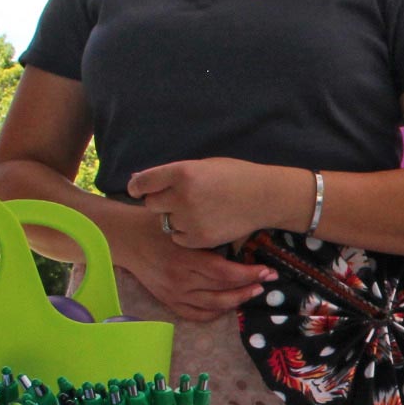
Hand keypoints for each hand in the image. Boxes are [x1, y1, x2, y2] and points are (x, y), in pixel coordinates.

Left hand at [126, 157, 299, 249]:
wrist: (265, 197)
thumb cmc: (235, 175)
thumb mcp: (203, 166)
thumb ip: (172, 174)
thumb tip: (138, 181)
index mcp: (182, 173)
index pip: (142, 183)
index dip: (138, 187)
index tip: (140, 190)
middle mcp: (182, 197)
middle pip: (151, 204)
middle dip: (161, 202)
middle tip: (178, 200)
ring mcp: (191, 220)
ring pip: (165, 222)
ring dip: (175, 218)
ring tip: (196, 211)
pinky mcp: (199, 238)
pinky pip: (178, 237)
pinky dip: (186, 233)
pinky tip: (202, 222)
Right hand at [129, 230, 275, 322]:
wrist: (127, 238)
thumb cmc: (158, 225)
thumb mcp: (184, 225)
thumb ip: (208, 235)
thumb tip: (243, 240)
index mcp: (185, 258)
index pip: (224, 273)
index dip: (248, 274)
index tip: (266, 270)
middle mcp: (180, 280)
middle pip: (222, 291)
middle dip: (249, 287)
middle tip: (267, 281)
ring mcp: (174, 293)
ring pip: (213, 306)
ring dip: (237, 301)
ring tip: (253, 292)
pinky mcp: (168, 301)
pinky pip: (196, 315)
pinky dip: (215, 313)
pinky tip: (228, 305)